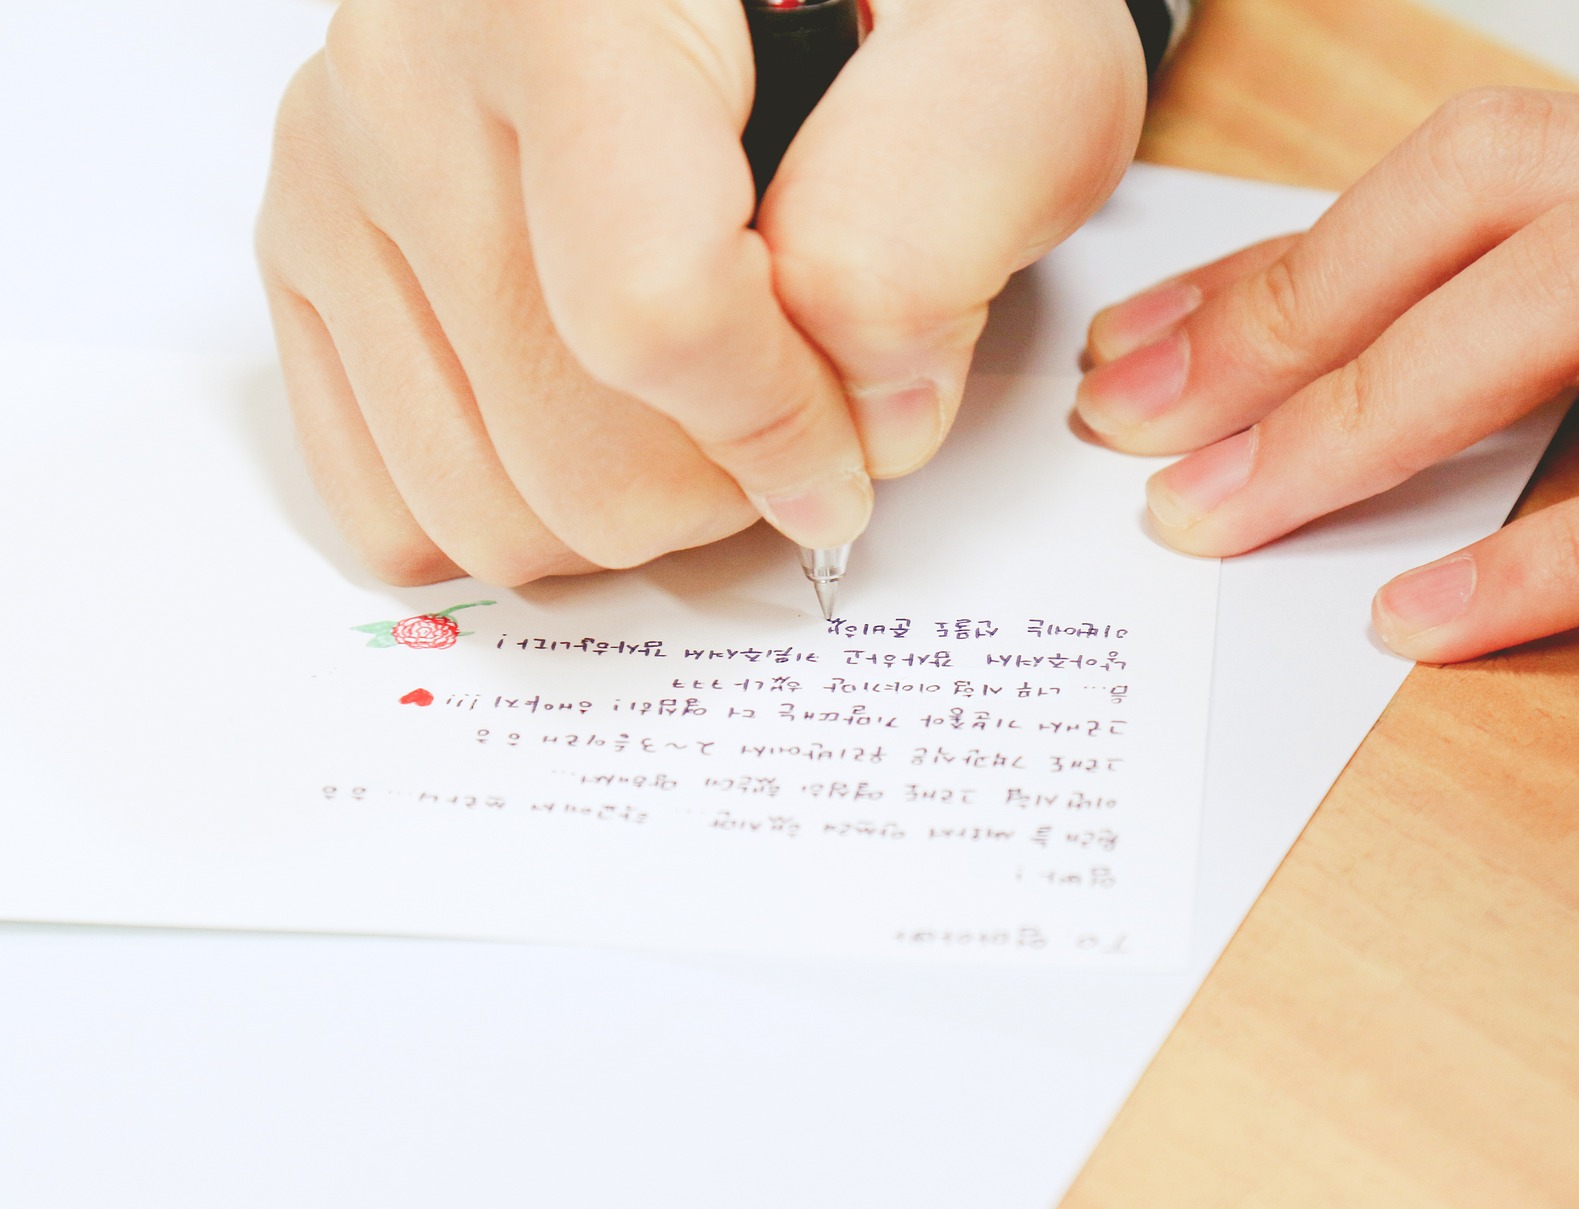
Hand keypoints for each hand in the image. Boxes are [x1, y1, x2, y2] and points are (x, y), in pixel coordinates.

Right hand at [259, 0, 1144, 584]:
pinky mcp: (307, 254)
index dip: (780, 426)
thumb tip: (868, 417)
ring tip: (705, 411)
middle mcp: (409, 79)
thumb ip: (950, 209)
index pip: (653, 308)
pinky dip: (527, 511)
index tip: (854, 447)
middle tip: (792, 413)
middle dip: (724, 482)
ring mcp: (336, 174)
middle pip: (569, 448)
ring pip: (483, 506)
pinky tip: (604, 429)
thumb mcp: (994, 46)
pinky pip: (398, 503)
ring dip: (634, 507)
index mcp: (570, 4)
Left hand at [1075, 62, 1578, 661]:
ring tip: (1222, 513)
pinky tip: (1421, 616)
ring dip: (1363, 407)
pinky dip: (1559, 552)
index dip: (1299, 257)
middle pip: (1506, 189)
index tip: (1157, 338)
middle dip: (1291, 305)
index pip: (1496, 172)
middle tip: (1142, 418)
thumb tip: (1448, 360)